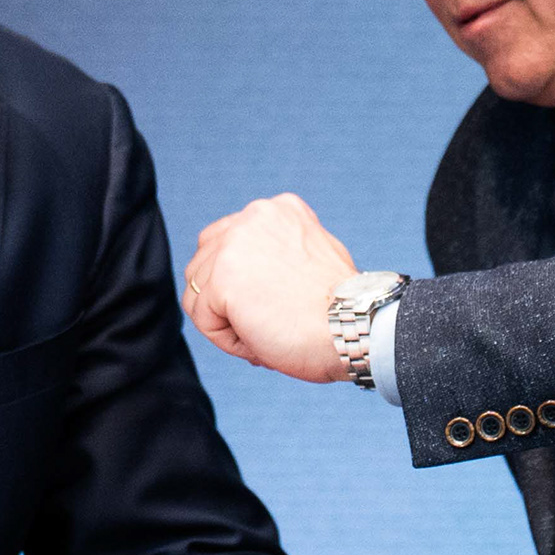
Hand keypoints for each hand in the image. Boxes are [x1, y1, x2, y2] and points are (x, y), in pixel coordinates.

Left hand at [184, 194, 359, 382]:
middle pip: (203, 266)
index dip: (240, 286)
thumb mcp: (311, 257)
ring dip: (227, 323)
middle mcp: (252, 217)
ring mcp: (234, 245)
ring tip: (268, 334)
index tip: (273, 306)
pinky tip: (262, 343)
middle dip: (226, 303)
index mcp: (275, 210)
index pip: (224, 245)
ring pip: (199, 294)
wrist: (355, 328)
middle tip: (267, 325)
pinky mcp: (222, 280)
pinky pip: (203, 320)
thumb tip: (246, 271)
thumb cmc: (341, 309)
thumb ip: (276, 252)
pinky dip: (229, 341)